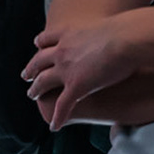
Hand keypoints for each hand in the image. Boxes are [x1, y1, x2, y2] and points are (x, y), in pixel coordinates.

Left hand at [23, 11, 139, 130]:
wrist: (126, 39)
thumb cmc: (126, 31)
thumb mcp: (106, 26)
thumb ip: (105, 32)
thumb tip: (123, 32)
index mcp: (68, 34)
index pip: (46, 39)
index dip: (40, 45)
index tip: (37, 47)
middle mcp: (61, 51)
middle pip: (39, 61)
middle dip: (32, 69)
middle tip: (26, 76)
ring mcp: (66, 69)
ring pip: (44, 82)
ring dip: (35, 90)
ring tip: (32, 96)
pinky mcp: (76, 86)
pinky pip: (62, 105)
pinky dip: (57, 117)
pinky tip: (54, 126)